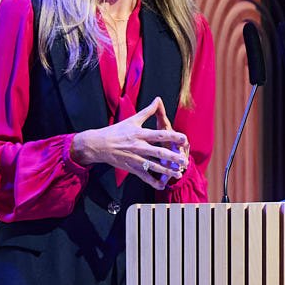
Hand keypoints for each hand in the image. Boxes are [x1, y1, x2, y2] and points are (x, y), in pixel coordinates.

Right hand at [72, 98, 188, 189]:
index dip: (172, 136)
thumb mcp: (132, 120)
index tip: (184, 139)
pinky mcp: (131, 168)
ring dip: (167, 171)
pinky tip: (162, 185)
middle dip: (172, 158)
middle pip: (158, 152)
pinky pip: (144, 176)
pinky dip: (153, 181)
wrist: (99, 145)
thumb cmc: (116, 131)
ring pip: (153, 166)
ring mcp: (135, 158)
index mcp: (140, 134)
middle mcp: (139, 146)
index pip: (159, 135)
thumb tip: (158, 99)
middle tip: (184, 161)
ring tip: (178, 174)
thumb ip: (148, 111)